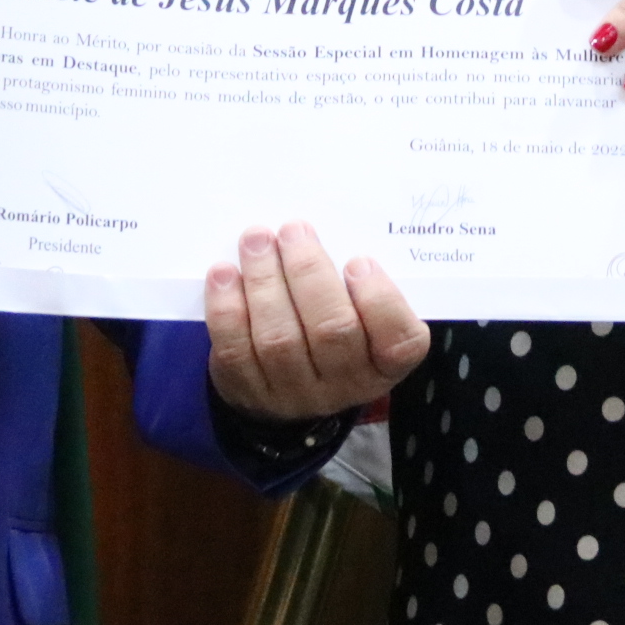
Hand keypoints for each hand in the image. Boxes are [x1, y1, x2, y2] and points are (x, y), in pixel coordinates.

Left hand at [203, 222, 429, 420]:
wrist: (286, 388)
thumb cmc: (331, 331)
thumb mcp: (360, 316)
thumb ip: (354, 284)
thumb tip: (318, 234)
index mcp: (383, 363)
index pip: (399, 343)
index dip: (380, 300)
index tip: (358, 261)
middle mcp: (344, 384)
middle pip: (331, 330)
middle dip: (308, 271)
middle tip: (293, 230)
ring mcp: (294, 393)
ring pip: (278, 337)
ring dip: (264, 279)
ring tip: (256, 240)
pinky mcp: (249, 391)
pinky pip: (236, 350)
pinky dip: (227, 307)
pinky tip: (225, 273)